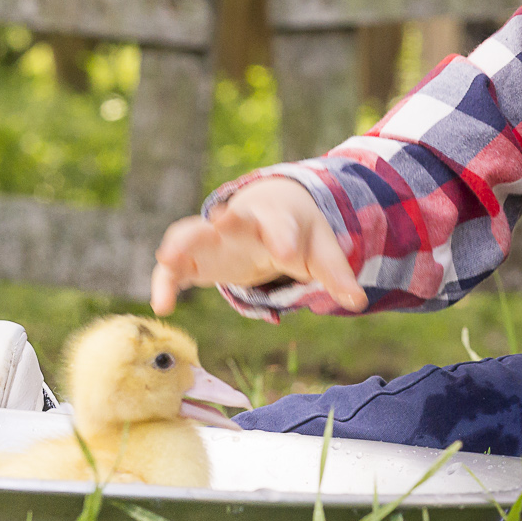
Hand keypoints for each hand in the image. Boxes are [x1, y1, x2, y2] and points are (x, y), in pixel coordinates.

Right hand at [150, 178, 366, 315]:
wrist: (271, 214)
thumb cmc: (299, 233)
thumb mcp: (321, 252)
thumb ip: (336, 275)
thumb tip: (358, 301)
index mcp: (276, 220)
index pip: (280, 225)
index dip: (285, 237)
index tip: (289, 254)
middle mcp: (240, 224)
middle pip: (229, 218)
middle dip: (224, 220)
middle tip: (219, 221)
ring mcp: (214, 239)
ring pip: (192, 234)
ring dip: (180, 243)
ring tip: (168, 257)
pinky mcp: (197, 258)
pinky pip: (175, 268)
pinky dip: (166, 282)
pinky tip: (162, 307)